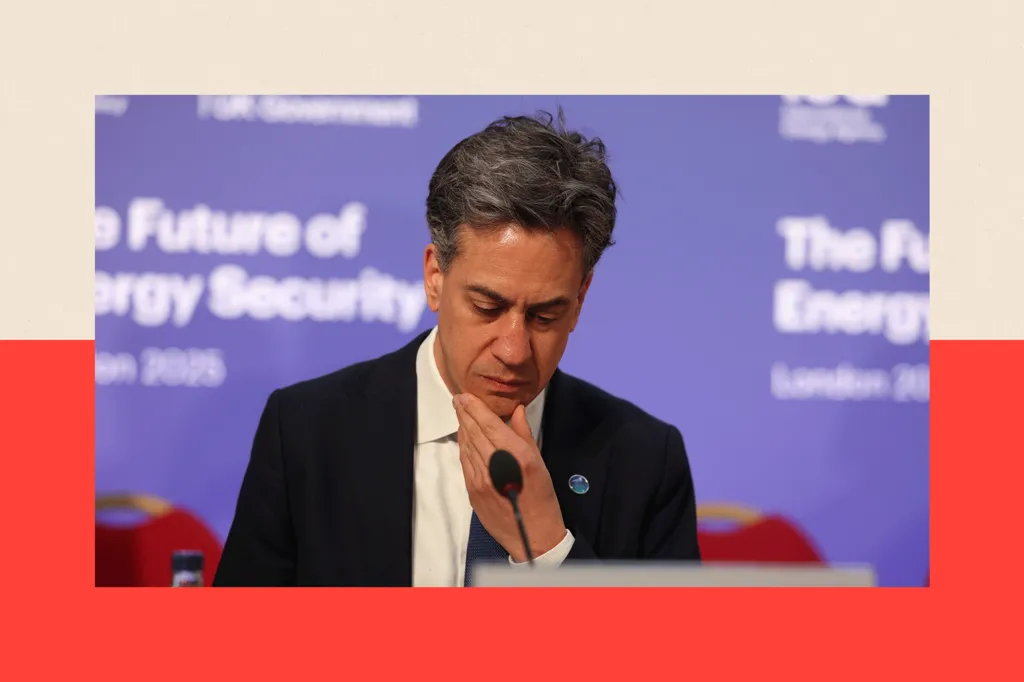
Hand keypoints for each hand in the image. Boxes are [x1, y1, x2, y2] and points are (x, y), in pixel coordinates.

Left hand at [453, 393, 566, 561]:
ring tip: (460, 414)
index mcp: (516, 455)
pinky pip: (465, 462)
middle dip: (464, 413)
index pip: (489, 424)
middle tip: (458, 399)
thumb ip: (524, 433)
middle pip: (474, 432)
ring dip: (462, 428)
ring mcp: (480, 479)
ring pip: (467, 446)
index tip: (465, 395)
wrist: (533, 535)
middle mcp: (495, 464)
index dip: (474, 408)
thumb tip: (516, 410)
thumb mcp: (540, 462)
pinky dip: (463, 447)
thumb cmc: (542, 497)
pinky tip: (464, 438)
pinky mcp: (473, 491)